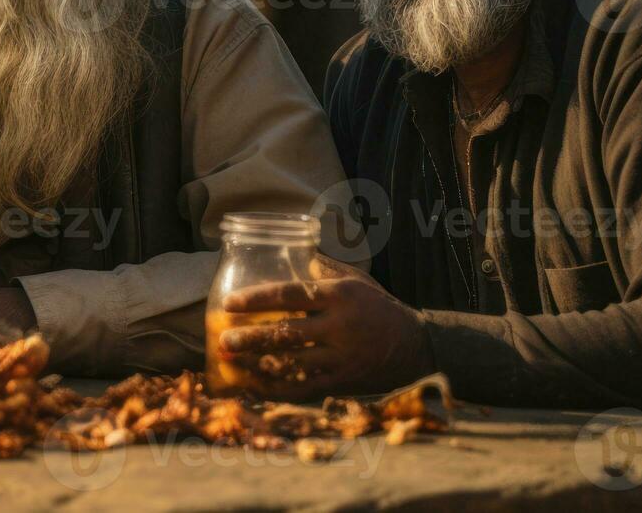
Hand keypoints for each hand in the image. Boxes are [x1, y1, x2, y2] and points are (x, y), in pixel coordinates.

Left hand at [217, 276, 433, 399]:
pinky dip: (277, 389)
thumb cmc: (379, 307)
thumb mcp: (358, 279)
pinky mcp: (344, 382)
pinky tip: (255, 387)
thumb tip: (291, 252)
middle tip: (224, 341)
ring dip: (258, 366)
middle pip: (287, 333)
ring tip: (231, 365)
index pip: (290, 295)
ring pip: (292, 364)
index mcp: (340, 295)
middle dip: (251, 339)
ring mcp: (342, 357)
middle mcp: (341, 326)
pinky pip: (304, 389)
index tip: (229, 303)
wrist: (417, 347)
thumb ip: (323, 269)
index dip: (257, 299)